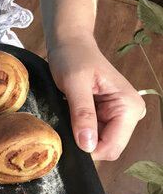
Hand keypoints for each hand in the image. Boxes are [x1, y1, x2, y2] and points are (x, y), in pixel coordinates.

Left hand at [47, 33, 145, 160]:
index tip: (66, 138)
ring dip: (79, 135)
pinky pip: (92, 133)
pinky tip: (70, 114)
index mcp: (129, 107)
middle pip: (106, 148)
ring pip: (97, 142)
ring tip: (67, 114)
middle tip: (64, 123)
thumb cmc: (73, 57)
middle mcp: (129, 114)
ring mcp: (118, 115)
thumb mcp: (74, 83)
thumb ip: (82, 113)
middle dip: (83, 142)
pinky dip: (78, 129)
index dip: (88, 149)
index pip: (112, 147)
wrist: (70, 44)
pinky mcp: (106, 115)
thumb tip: (88, 145)